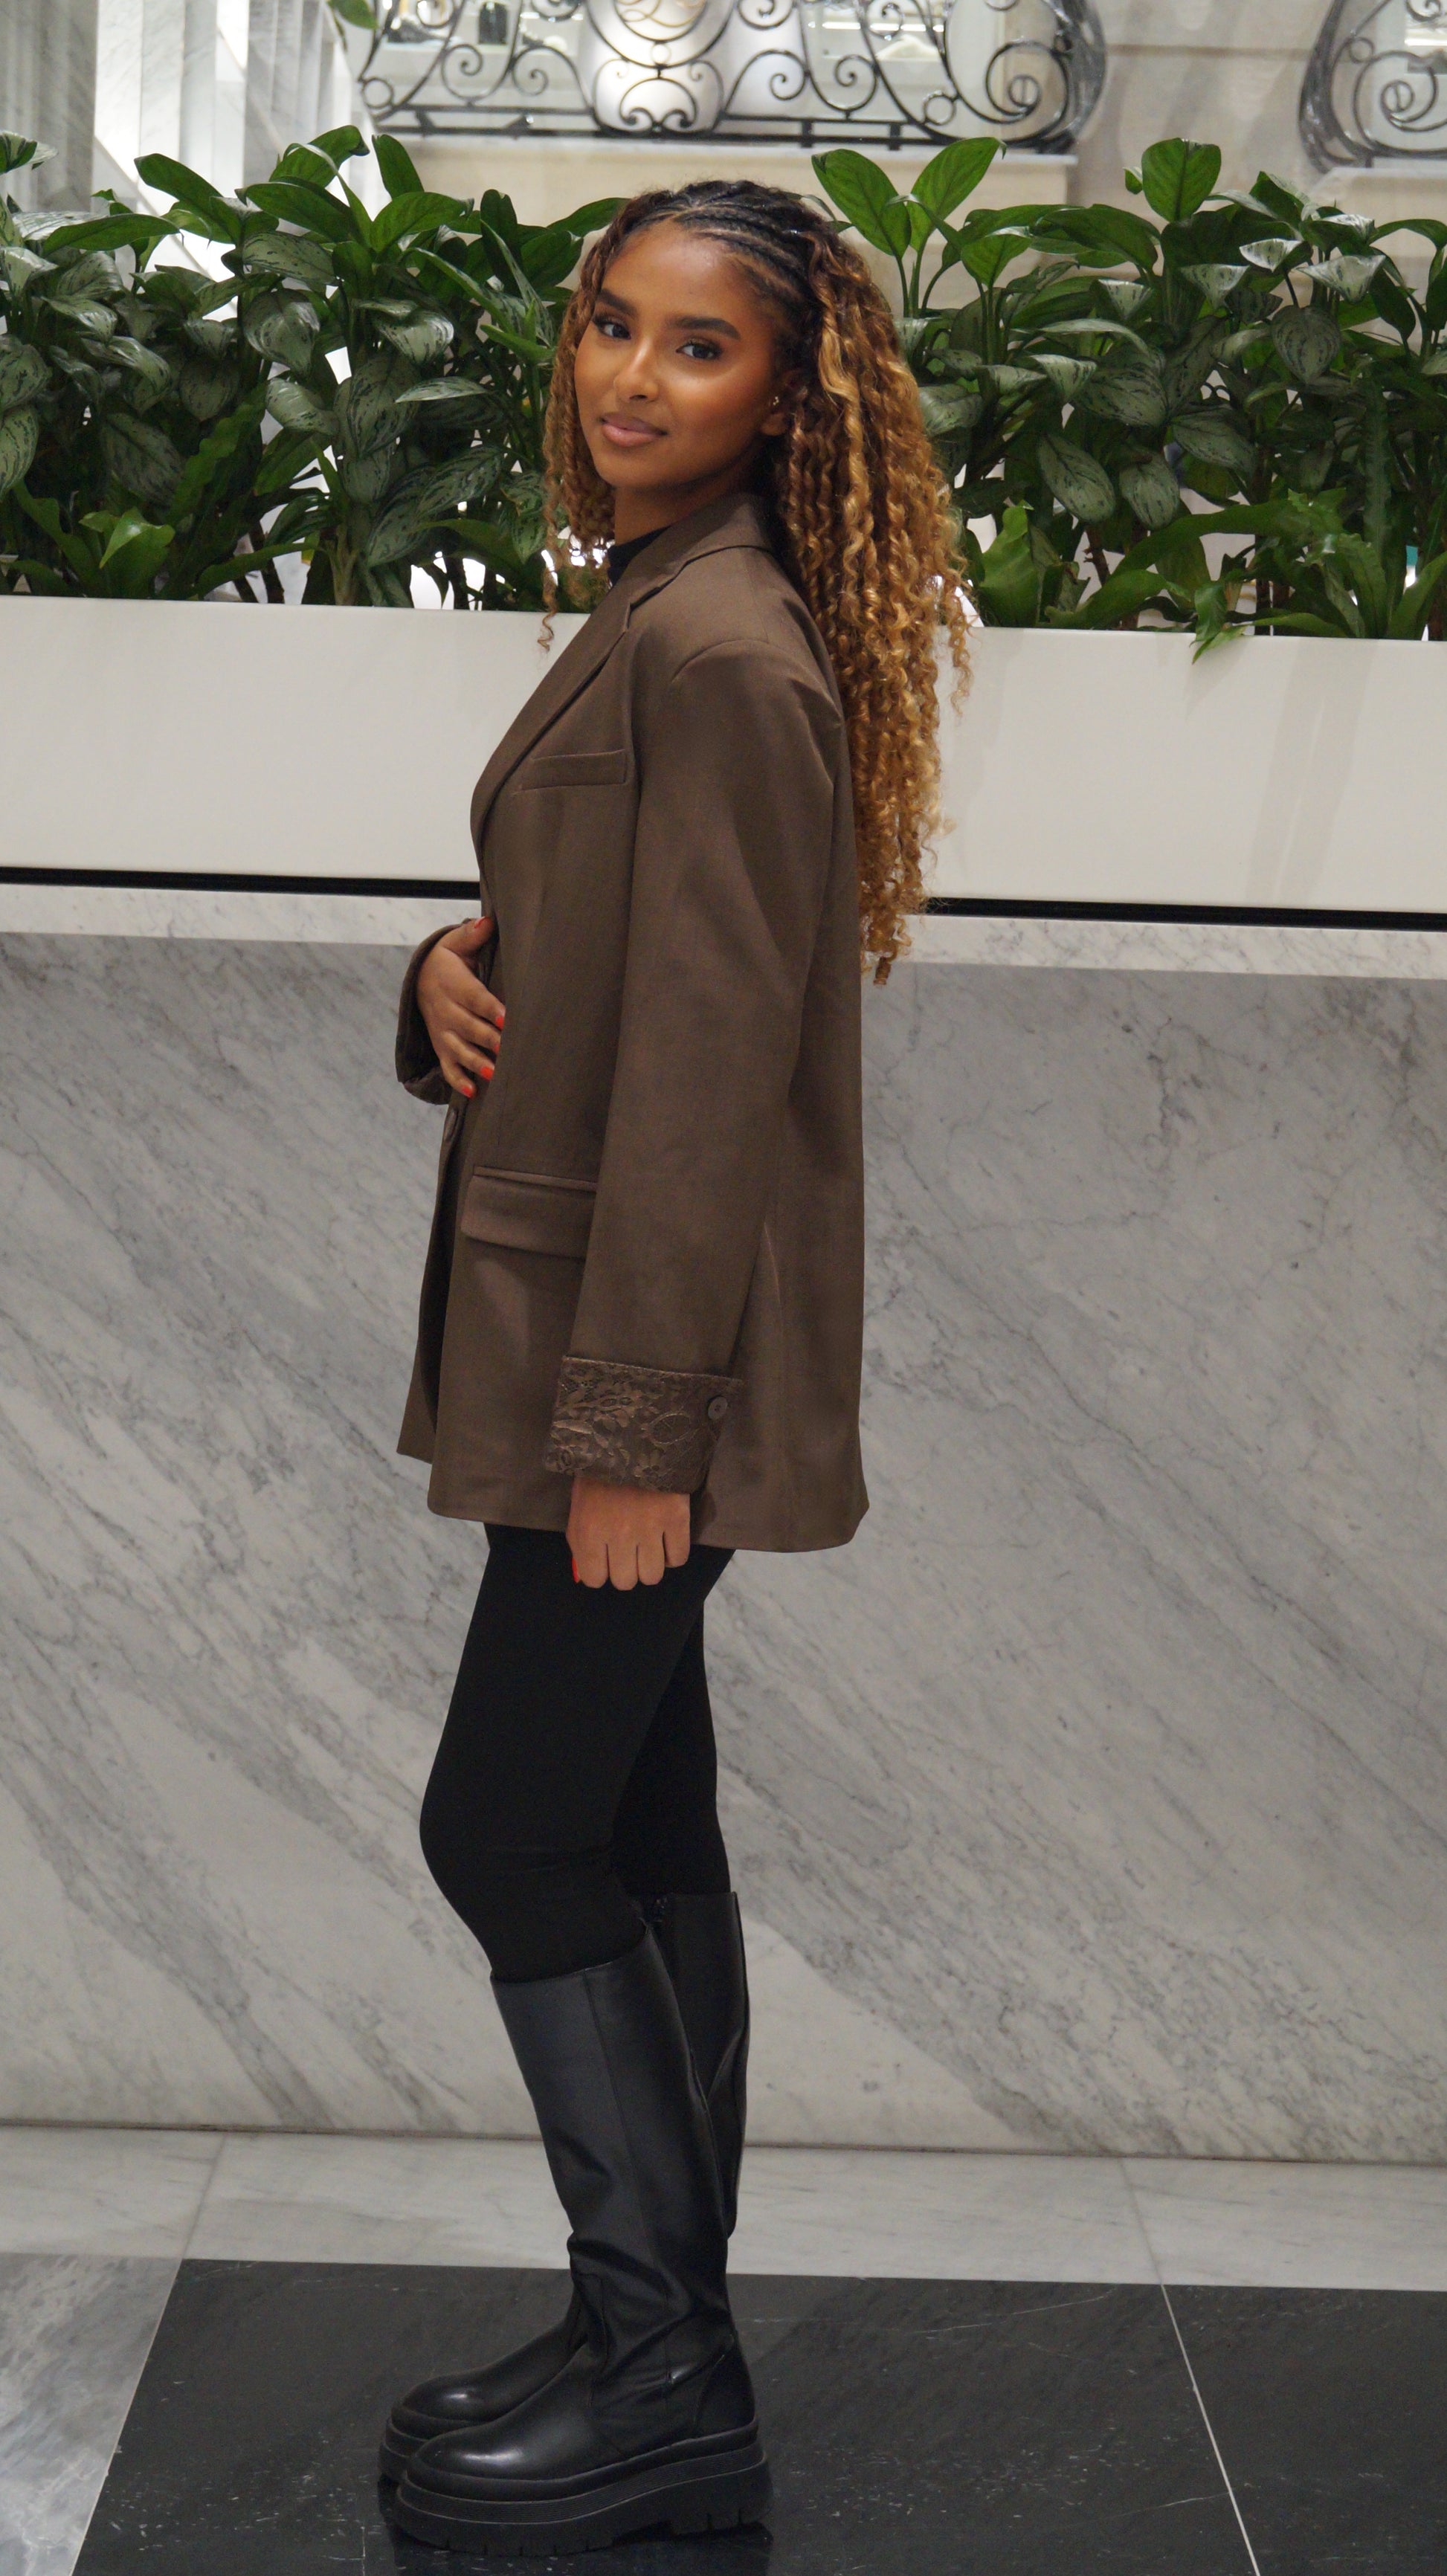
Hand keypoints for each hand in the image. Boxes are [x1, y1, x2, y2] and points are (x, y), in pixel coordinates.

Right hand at [417, 917, 502, 1097]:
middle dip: (488, 1038)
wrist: (421, 980)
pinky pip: (448, 1066)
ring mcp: (442, 1032)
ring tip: (494, 1073)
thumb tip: (488, 921)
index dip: (490, 1008)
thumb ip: (472, 934)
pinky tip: (473, 1091)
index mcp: (451, 983)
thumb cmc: (449, 961)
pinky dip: (459, 1080)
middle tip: (508, 1048)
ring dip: (476, 1062)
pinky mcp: (442, 1047)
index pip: (473, 997)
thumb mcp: (455, 944)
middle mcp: (445, 1011)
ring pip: (459, 1049)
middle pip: (469, 1026)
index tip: (507, 1017)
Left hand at [568, 1478, 690, 1589]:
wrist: (633, 1435)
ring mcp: (650, 1529)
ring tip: (649, 1547)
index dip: (601, 1571)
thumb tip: (591, 1573)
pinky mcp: (676, 1520)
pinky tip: (666, 1540)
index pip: (596, 1579)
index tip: (606, 1558)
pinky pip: (678, 1557)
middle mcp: (618, 1537)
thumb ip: (581, 1542)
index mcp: (589, 1532)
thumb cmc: (599, 1471)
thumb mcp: (579, 1506)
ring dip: (650, 1565)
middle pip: (626, 1581)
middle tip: (629, 1551)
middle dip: (626, 1569)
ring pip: (653, 1576)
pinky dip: (673, 1554)